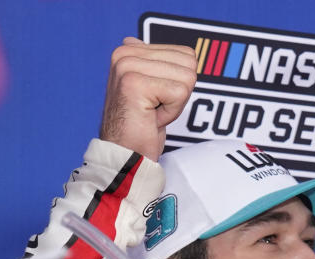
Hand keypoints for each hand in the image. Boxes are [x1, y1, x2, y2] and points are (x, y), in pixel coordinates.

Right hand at [99, 36, 196, 160]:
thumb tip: (186, 53)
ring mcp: (127, 67)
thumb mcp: (155, 88)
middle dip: (179, 92)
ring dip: (175, 103)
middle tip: (156, 108)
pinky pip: (179, 93)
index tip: (157, 98)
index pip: (186, 54)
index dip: (179, 83)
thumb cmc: (142, 125)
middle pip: (189, 64)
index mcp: (130, 50)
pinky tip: (151, 118)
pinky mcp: (134, 84)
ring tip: (152, 112)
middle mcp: (125, 53)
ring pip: (186, 78)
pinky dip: (172, 112)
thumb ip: (164, 66)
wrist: (127, 154)